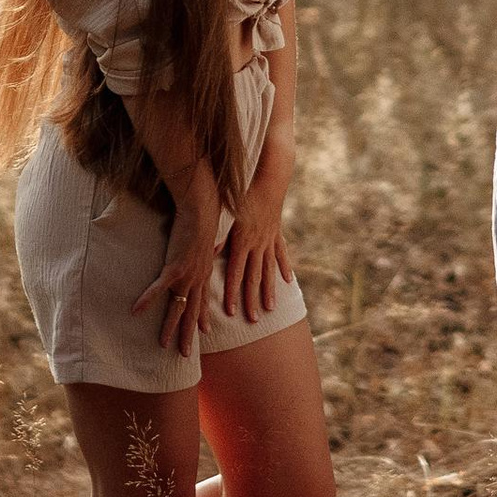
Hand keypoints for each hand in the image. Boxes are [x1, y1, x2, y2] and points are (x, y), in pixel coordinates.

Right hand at [133, 166, 222, 359]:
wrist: (202, 208)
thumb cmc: (205, 217)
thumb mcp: (210, 236)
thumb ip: (211, 245)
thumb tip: (215, 244)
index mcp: (205, 271)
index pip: (204, 299)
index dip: (203, 316)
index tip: (204, 330)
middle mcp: (198, 278)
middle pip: (192, 311)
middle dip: (188, 334)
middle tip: (185, 353)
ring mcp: (186, 275)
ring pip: (177, 308)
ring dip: (170, 328)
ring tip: (163, 345)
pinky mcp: (174, 268)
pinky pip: (158, 289)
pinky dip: (147, 300)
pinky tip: (135, 311)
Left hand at [217, 137, 294, 322]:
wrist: (270, 176)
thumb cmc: (242, 190)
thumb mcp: (227, 211)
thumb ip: (218, 233)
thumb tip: (207, 251)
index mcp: (242, 240)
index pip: (236, 273)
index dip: (233, 293)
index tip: (231, 312)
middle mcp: (258, 243)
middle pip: (254, 277)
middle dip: (251, 300)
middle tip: (252, 321)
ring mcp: (269, 240)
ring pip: (269, 270)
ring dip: (269, 290)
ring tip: (270, 309)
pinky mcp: (277, 233)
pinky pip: (281, 254)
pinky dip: (284, 268)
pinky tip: (288, 282)